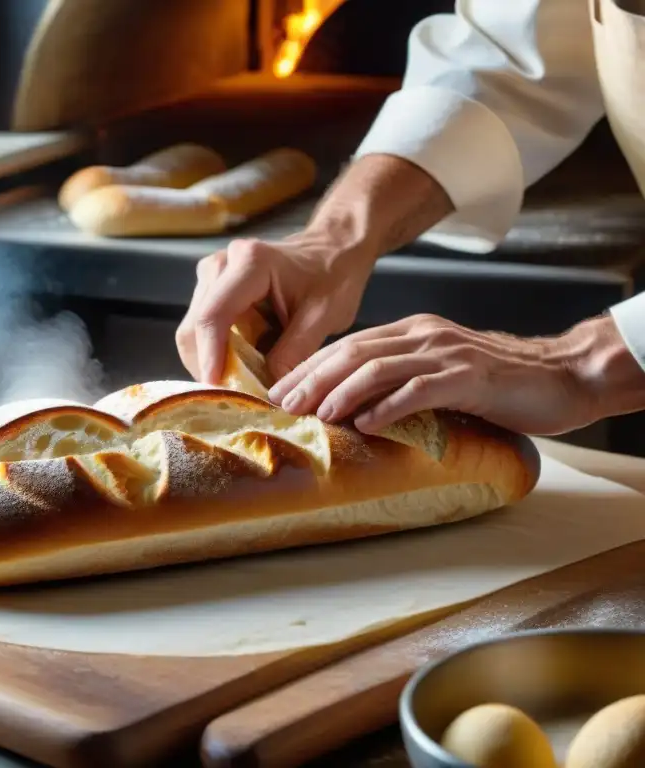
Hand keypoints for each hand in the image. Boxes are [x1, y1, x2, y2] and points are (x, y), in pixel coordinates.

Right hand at [176, 235, 375, 384]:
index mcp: (250, 263)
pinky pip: (200, 328)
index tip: (216, 388)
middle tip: (232, 396)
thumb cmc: (332, 277)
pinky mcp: (210, 288)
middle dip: (208, 364)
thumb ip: (295, 352)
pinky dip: (214, 352)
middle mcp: (221, 264)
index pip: (214, 315)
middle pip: (195, 325)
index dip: (210, 355)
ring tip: (238, 382)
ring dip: (210, 360)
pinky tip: (237, 365)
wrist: (331, 251)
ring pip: (193, 329)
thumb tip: (270, 391)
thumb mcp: (324, 316)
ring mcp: (211, 275)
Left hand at [269, 313, 644, 435]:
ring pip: (379, 367)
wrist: (563, 376)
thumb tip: (352, 406)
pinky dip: (388, 407)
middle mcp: (424, 335)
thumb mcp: (440, 373)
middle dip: (312, 378)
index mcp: (413, 332)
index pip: (349, 345)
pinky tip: (366, 425)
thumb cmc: (497, 383)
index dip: (310, 367)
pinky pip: (420, 390)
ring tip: (315, 414)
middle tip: (283, 404)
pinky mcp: (470, 377)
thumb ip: (401, 379)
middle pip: (353, 352)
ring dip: (341, 392)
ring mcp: (447, 353)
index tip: (280, 391)